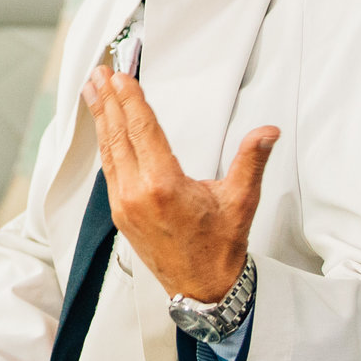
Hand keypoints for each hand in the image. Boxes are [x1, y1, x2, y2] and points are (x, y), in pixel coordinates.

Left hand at [84, 67, 277, 302]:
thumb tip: (267, 132)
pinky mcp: (120, 213)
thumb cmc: (220, 247)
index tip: (121, 77)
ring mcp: (124, 204)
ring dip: (100, 118)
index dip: (131, 100)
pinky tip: (103, 128)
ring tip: (93, 89)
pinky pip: (108, 169)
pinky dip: (104, 142)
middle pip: (118, 135)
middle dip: (108, 100)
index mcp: (164, 186)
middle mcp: (137, 194)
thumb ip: (251, 160)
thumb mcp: (241, 201)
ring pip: (108, 151)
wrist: (203, 288)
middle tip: (100, 72)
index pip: (142, 130)